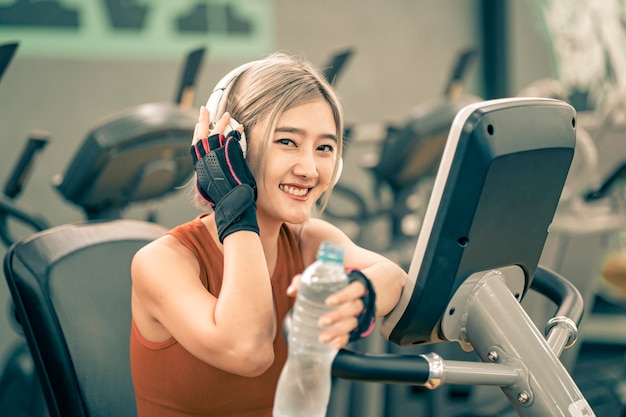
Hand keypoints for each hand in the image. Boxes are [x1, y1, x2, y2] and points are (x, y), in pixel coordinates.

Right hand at [190, 107, 257, 241]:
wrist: (232, 211)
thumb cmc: (225, 204)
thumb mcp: (212, 189)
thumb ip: (210, 178)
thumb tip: (209, 175)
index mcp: (201, 170)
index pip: (195, 147)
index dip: (196, 134)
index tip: (197, 124)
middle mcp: (206, 163)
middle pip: (201, 137)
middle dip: (203, 121)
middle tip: (204, 109)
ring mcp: (217, 161)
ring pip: (216, 136)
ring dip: (221, 123)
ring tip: (227, 114)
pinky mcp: (228, 160)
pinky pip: (231, 142)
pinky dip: (234, 133)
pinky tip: (239, 126)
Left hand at [286, 269, 376, 348]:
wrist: (387, 282)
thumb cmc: (352, 275)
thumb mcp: (335, 272)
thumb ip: (311, 278)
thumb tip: (290, 291)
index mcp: (360, 282)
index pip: (354, 288)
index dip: (343, 295)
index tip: (329, 301)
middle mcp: (364, 298)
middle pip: (354, 308)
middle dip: (338, 316)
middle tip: (321, 322)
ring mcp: (365, 311)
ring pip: (354, 322)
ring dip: (339, 331)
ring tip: (323, 338)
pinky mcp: (364, 322)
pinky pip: (356, 332)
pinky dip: (345, 339)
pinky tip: (335, 345)